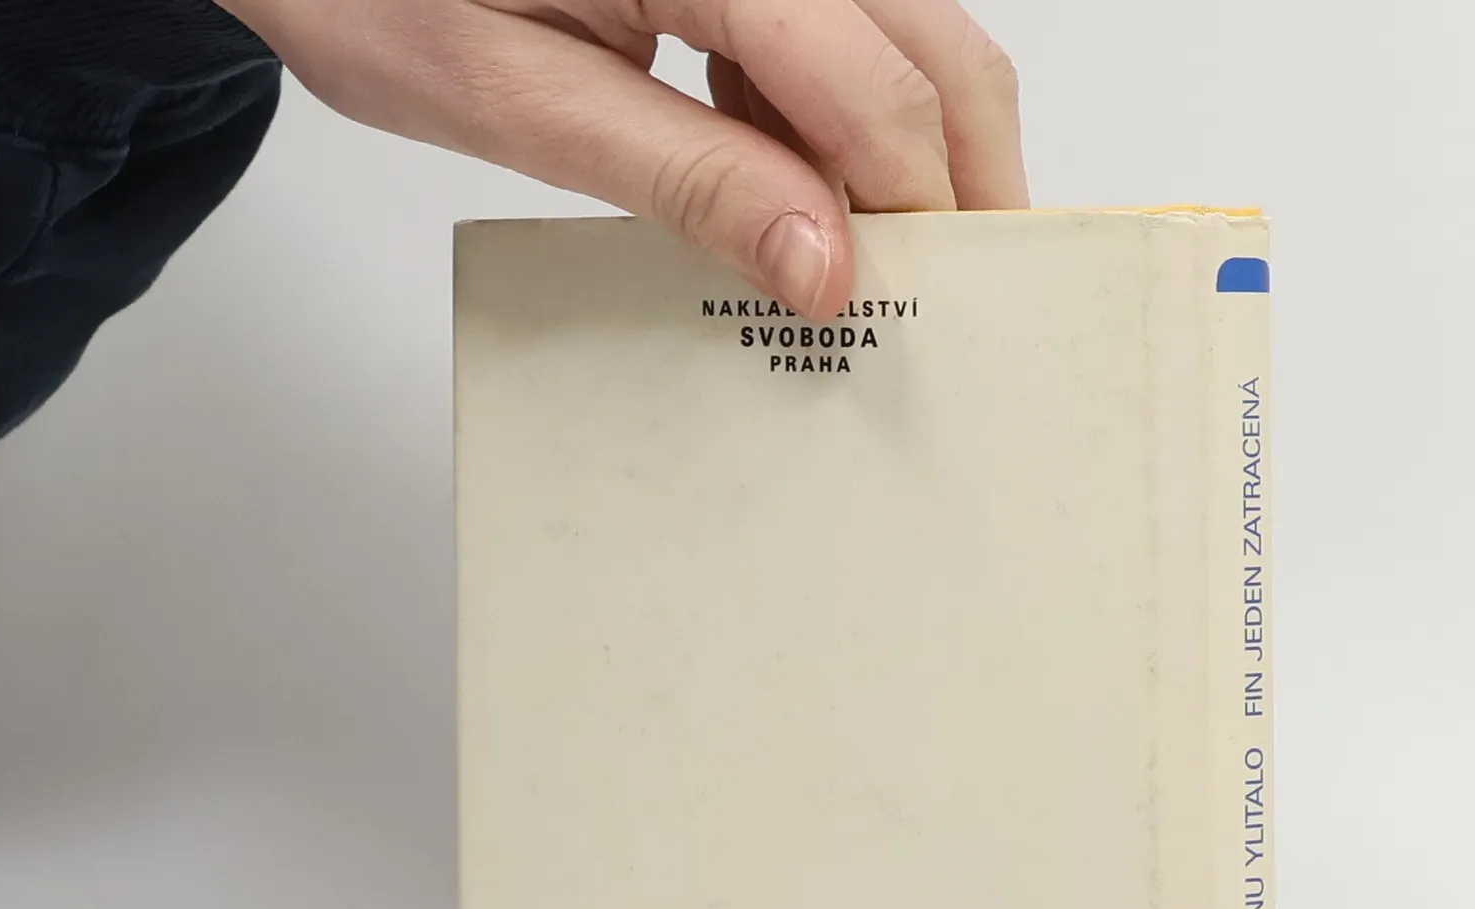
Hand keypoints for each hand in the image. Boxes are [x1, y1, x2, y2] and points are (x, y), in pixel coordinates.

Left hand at [221, 0, 1028, 318]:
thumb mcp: (520, 102)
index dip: (912, 209)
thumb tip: (823, 269)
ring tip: (850, 250)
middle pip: (934, 41)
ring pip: (908, 28)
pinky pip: (842, 20)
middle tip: (943, 295)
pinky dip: (837, 107)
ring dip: (900, 146)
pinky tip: (780, 169)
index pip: (873, 84)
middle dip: (954, 175)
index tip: (910, 313)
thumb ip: (689, 179)